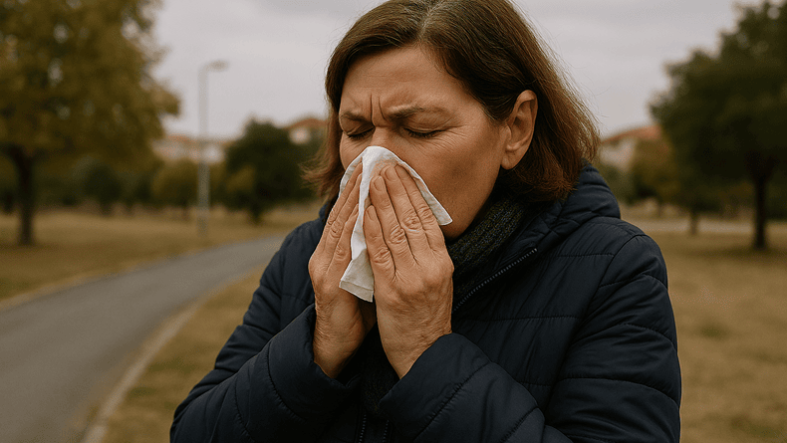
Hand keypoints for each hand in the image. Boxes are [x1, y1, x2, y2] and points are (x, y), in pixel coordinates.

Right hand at [309, 164, 375, 377]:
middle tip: (371, 160)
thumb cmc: (357, 311)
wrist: (338, 346)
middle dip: (356, 186)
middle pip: (341, 213)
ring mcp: (324, 268)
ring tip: (368, 176)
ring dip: (354, 200)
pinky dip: (352, 229)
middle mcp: (325, 255)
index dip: (359, 189)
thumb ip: (374, 253)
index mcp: (335, 252)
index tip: (374, 166)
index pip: (348, 213)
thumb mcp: (366, 275)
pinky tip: (362, 212)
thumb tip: (392, 229)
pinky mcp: (329, 284)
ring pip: (340, 226)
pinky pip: (342, 251)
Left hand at [364, 164, 453, 377]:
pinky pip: (380, 252)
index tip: (402, 171)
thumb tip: (415, 223)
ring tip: (372, 178)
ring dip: (382, 200)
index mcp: (442, 262)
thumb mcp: (436, 281)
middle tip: (384, 165)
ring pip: (396, 230)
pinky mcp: (393, 290)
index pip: (427, 218)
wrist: (424, 353)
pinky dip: (372, 229)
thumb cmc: (426, 316)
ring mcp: (412, 278)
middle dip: (397, 188)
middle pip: (412, 217)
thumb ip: (427, 254)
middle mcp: (430, 266)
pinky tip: (365, 210)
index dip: (413, 191)